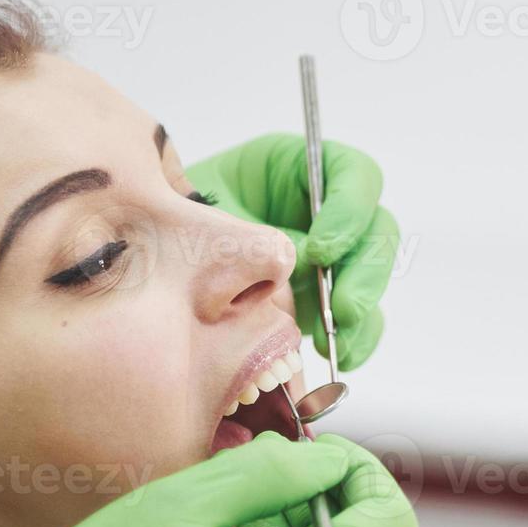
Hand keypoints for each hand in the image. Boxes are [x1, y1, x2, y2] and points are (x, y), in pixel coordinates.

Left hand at [186, 134, 397, 370]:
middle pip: (376, 229)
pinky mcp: (324, 296)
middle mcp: (324, 210)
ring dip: (361, 312)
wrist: (151, 256)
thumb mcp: (204, 209)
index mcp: (299, 170)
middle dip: (361, 273)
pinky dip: (355, 339)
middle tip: (339, 308)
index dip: (349, 212)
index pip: (353, 177)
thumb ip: (248, 230)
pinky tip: (338, 357)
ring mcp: (329, 256)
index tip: (319, 250)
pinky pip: (359, 317)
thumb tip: (291, 265)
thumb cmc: (173, 219)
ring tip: (334, 340)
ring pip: (372, 276)